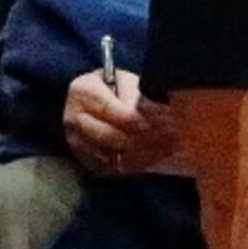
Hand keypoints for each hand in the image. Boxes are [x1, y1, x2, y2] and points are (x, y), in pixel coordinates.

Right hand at [63, 68, 178, 176]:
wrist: (86, 103)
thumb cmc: (110, 88)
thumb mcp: (121, 80)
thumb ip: (134, 94)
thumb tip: (155, 112)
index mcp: (83, 92)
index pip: (115, 111)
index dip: (141, 120)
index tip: (167, 123)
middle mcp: (74, 119)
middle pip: (112, 137)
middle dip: (145, 140)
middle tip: (173, 139)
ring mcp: (77, 143)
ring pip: (112, 156)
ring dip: (143, 155)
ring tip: (169, 150)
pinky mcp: (85, 160)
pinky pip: (112, 168)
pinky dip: (135, 165)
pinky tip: (155, 158)